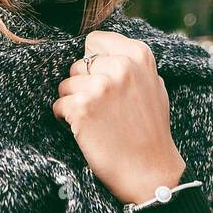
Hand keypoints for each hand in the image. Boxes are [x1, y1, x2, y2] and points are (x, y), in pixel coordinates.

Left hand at [52, 30, 185, 205]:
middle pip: (78, 65)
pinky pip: (58, 105)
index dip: (93, 63)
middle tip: (103, 109)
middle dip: (83, 86)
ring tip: (96, 121)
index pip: (94, 41)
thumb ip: (131, 63)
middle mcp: (120, 66)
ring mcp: (100, 86)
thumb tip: (101, 50)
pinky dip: (66, 119)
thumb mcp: (153, 86)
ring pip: (65, 85)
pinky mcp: (82, 107)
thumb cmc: (150, 131)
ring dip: (74, 103)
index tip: (102, 81)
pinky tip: (87, 131)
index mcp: (138, 55)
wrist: (150, 172)